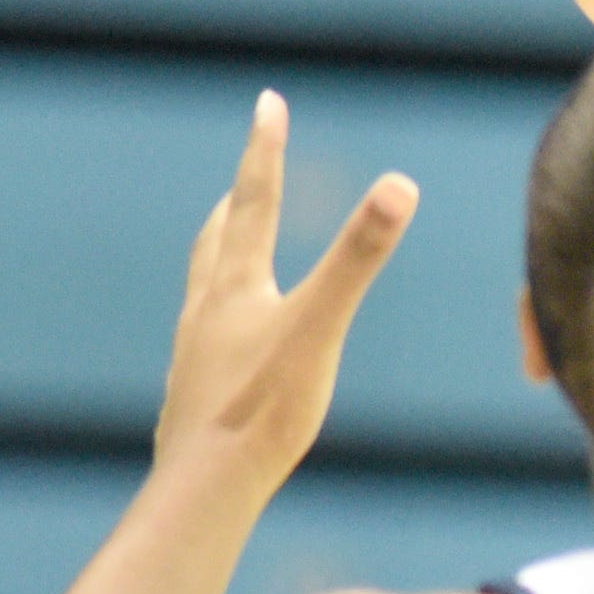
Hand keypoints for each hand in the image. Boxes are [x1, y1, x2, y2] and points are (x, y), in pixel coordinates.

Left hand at [158, 93, 417, 488]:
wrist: (202, 490)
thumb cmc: (262, 410)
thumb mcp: (322, 327)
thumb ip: (359, 258)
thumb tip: (400, 184)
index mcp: (237, 286)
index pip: (255, 201)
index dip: (265, 150)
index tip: (269, 102)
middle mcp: (206, 311)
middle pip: (217, 241)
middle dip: (234, 204)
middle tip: (241, 178)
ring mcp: (194, 355)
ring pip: (203, 291)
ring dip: (218, 262)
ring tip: (223, 255)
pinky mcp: (193, 399)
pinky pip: (202, 344)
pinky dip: (215, 324)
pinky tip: (220, 350)